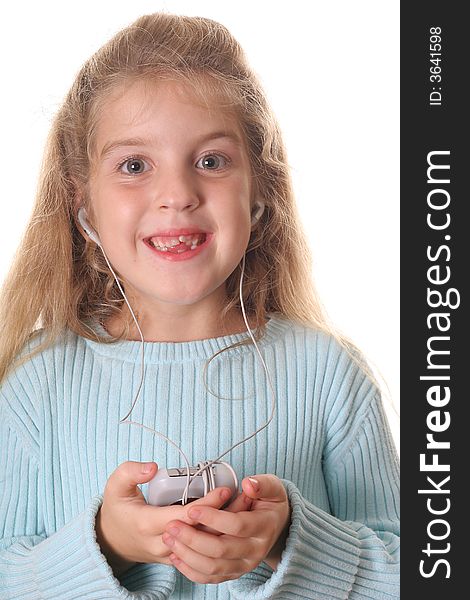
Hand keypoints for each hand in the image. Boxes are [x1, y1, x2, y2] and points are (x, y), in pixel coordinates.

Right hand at [95, 461, 233, 575]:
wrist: (111, 541)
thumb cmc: (116, 509)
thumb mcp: (116, 485)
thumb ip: (132, 472)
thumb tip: (153, 467)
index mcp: (146, 524)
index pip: (185, 517)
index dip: (207, 504)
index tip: (225, 490)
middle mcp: (159, 543)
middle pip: (199, 533)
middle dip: (225, 517)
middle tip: (246, 498)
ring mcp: (168, 554)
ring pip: (203, 545)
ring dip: (225, 528)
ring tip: (245, 508)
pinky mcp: (175, 558)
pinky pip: (200, 550)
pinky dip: (217, 536)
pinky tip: (233, 522)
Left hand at [162, 474, 290, 583]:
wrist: (277, 526)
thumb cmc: (270, 503)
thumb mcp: (273, 488)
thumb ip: (262, 484)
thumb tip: (248, 484)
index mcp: (264, 527)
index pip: (235, 525)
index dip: (212, 518)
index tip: (191, 509)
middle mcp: (255, 550)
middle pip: (220, 550)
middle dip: (192, 538)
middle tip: (172, 526)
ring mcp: (244, 565)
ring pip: (213, 567)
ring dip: (187, 555)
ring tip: (169, 539)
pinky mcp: (234, 573)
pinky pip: (210, 578)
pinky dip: (191, 570)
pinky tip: (175, 556)